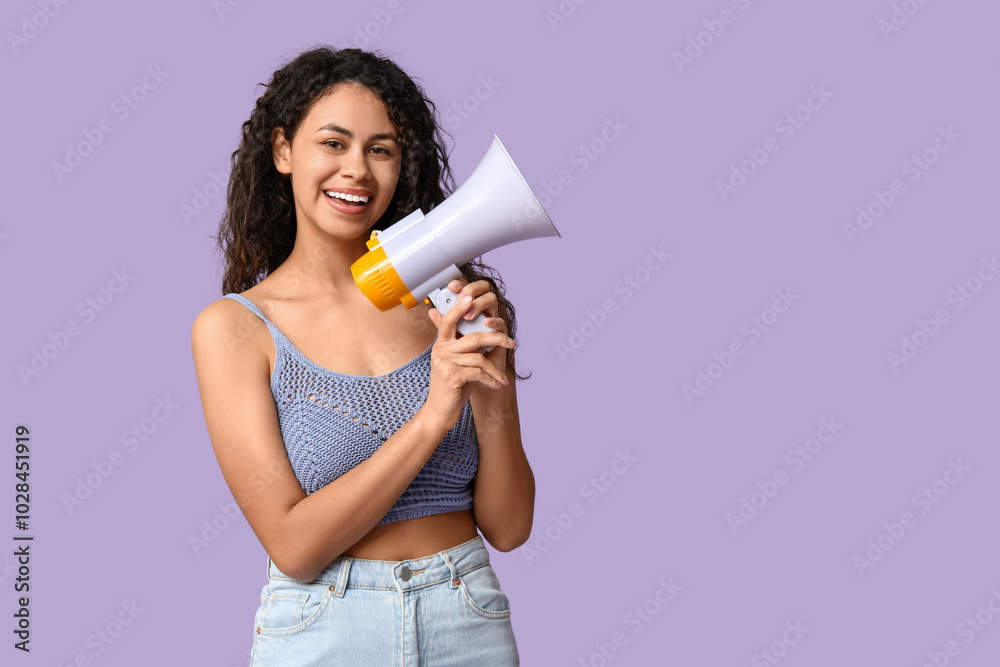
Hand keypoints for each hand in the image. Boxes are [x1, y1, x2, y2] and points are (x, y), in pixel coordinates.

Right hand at [422, 278, 515, 431]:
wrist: (438, 413)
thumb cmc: (451, 387)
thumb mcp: (454, 363)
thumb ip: (460, 346)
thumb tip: (474, 334)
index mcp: (441, 344)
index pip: (449, 320)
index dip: (459, 307)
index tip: (470, 297)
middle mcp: (441, 351)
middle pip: (474, 337)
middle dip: (497, 339)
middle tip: (512, 344)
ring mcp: (445, 363)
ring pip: (480, 357)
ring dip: (495, 369)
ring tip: (503, 378)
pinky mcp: (452, 377)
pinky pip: (479, 373)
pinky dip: (491, 380)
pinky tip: (496, 385)